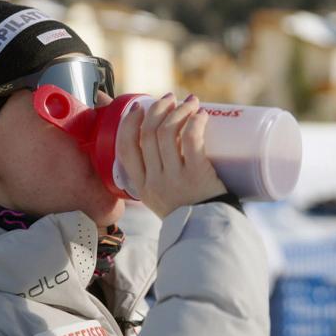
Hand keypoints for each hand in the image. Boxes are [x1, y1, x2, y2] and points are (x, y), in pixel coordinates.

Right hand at [116, 93, 226, 217]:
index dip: (129, 124)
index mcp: (141, 187)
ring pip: (167, 132)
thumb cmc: (191, 214)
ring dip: (179, 111)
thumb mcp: (164, 200)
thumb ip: (160, 178)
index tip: (139, 107)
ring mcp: (174, 178)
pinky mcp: (196, 175)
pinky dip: (195, 123)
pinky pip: (191, 140)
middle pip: (148, 134)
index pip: (125, 149)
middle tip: (171, 99)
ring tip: (191, 103)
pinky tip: (202, 116)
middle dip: (158, 109)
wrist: (210, 236)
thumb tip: (167, 144)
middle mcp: (154, 182)